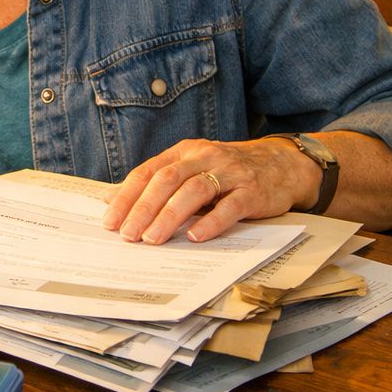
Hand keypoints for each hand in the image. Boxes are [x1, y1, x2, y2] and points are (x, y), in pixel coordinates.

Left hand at [100, 137, 317, 243]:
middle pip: (167, 180)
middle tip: (128, 234)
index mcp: (184, 152)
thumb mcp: (191, 169)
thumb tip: (112, 198)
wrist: (282, 165)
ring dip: (170, 216)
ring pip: (194, 191)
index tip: (110, 221)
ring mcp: (230, 173)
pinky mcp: (253, 191)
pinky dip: (211, 222)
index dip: (127, 196)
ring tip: (152, 238)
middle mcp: (204, 157)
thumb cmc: (228, 172)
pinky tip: (195, 236)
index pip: (148, 172)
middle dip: (143, 208)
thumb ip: (157, 182)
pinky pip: (230, 206)